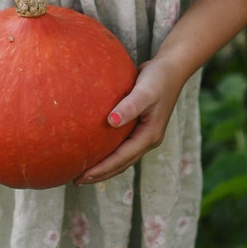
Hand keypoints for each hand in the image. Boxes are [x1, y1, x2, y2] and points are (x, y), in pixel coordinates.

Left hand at [74, 55, 184, 184]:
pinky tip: (93, 147)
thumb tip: (111, 122)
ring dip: (103, 165)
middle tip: (75, 180)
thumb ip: (130, 106)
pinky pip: (120, 143)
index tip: (82, 175)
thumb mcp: (145, 91)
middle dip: (100, 173)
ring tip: (82, 170)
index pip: (122, 158)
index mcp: (149, 136)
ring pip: (121, 156)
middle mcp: (147, 139)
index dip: (102, 169)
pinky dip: (107, 150)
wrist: (170, 67)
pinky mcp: (138, 125)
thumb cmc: (158, 78)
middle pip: (121, 163)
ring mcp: (143, 133)